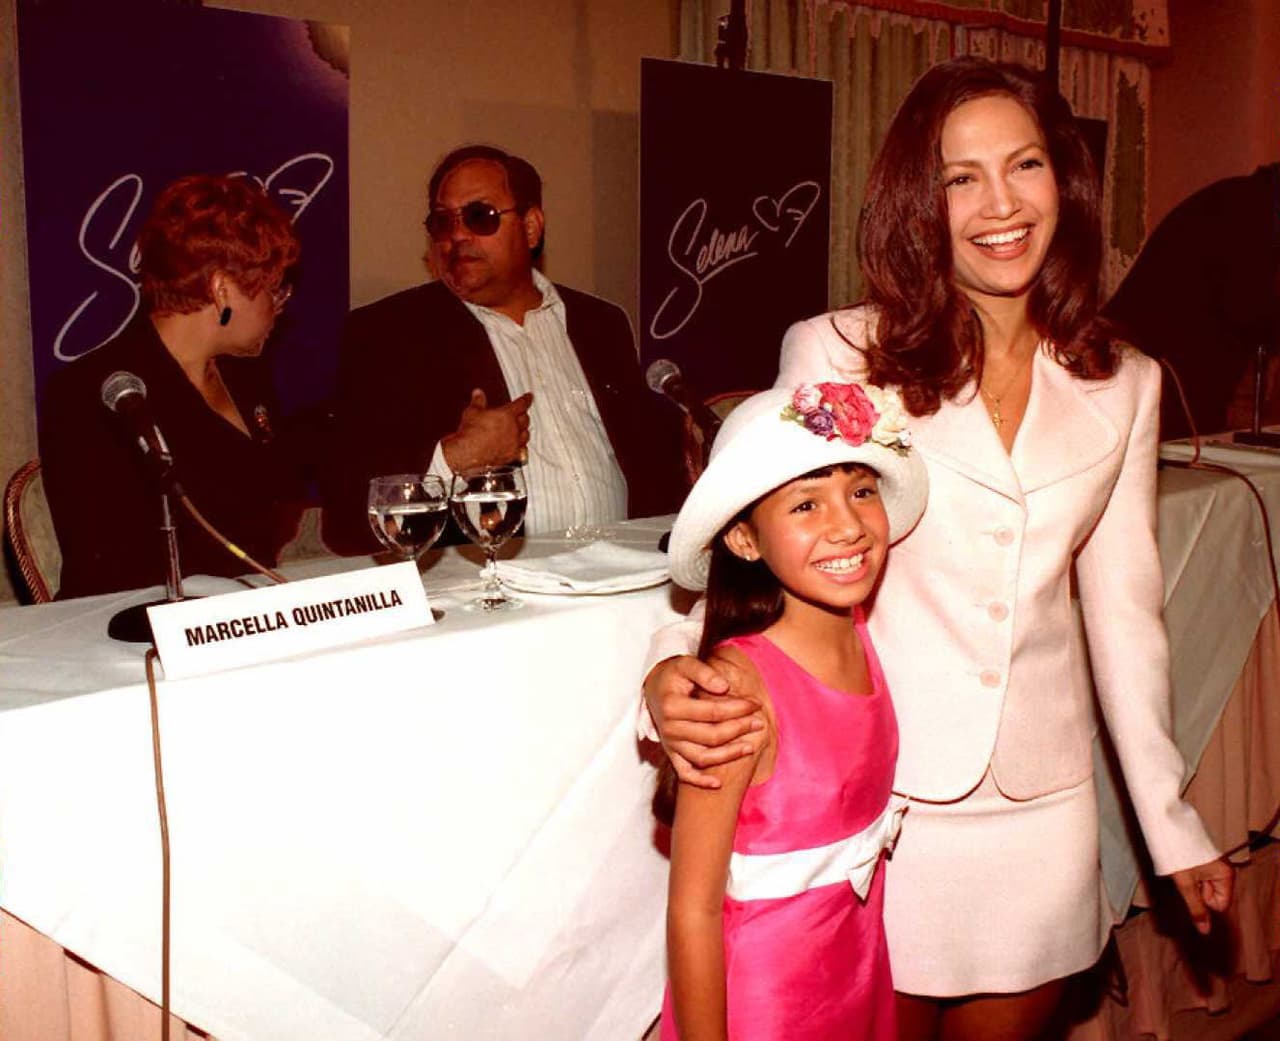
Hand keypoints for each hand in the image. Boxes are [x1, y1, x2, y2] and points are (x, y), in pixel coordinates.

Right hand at [441, 389, 531, 471]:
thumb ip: (478, 401)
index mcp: (507, 414)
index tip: (529, 397)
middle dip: (524, 415)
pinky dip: (522, 447)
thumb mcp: (472, 412)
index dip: (526, 399)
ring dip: (524, 431)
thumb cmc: (471, 432)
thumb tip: (478, 394)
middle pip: (525, 419)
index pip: (521, 404)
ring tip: (521, 429)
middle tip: (522, 413)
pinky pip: (522, 450)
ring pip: (526, 435)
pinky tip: (520, 448)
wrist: (468, 453)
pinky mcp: (512, 455)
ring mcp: (514, 442)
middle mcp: (514, 428)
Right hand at [644, 655, 763, 789]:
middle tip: (759, 722)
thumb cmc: (673, 675)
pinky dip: (700, 781)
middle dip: (739, 729)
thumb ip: (704, 673)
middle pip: (712, 736)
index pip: (713, 712)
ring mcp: (670, 744)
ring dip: (729, 755)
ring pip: (703, 757)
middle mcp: (670, 728)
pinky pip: (685, 773)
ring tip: (751, 747)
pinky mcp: (671, 753)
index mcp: (673, 706)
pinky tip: (718, 784)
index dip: (737, 709)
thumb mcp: (685, 664)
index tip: (755, 704)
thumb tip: (724, 686)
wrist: (653, 688)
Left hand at [1170, 857, 1234, 934]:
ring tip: (1182, 867)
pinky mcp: (1203, 859)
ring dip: (1191, 882)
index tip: (1193, 885)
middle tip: (1185, 874)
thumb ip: (1196, 908)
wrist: (1167, 825)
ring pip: (1203, 886)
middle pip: (1212, 896)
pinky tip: (1181, 863)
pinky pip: (1199, 877)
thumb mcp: (1186, 884)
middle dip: (1197, 890)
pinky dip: (1188, 875)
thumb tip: (1205, 931)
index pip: (1220, 905)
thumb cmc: (1178, 852)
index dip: (1203, 900)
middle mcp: (1224, 870)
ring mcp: (1214, 864)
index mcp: (1227, 875)